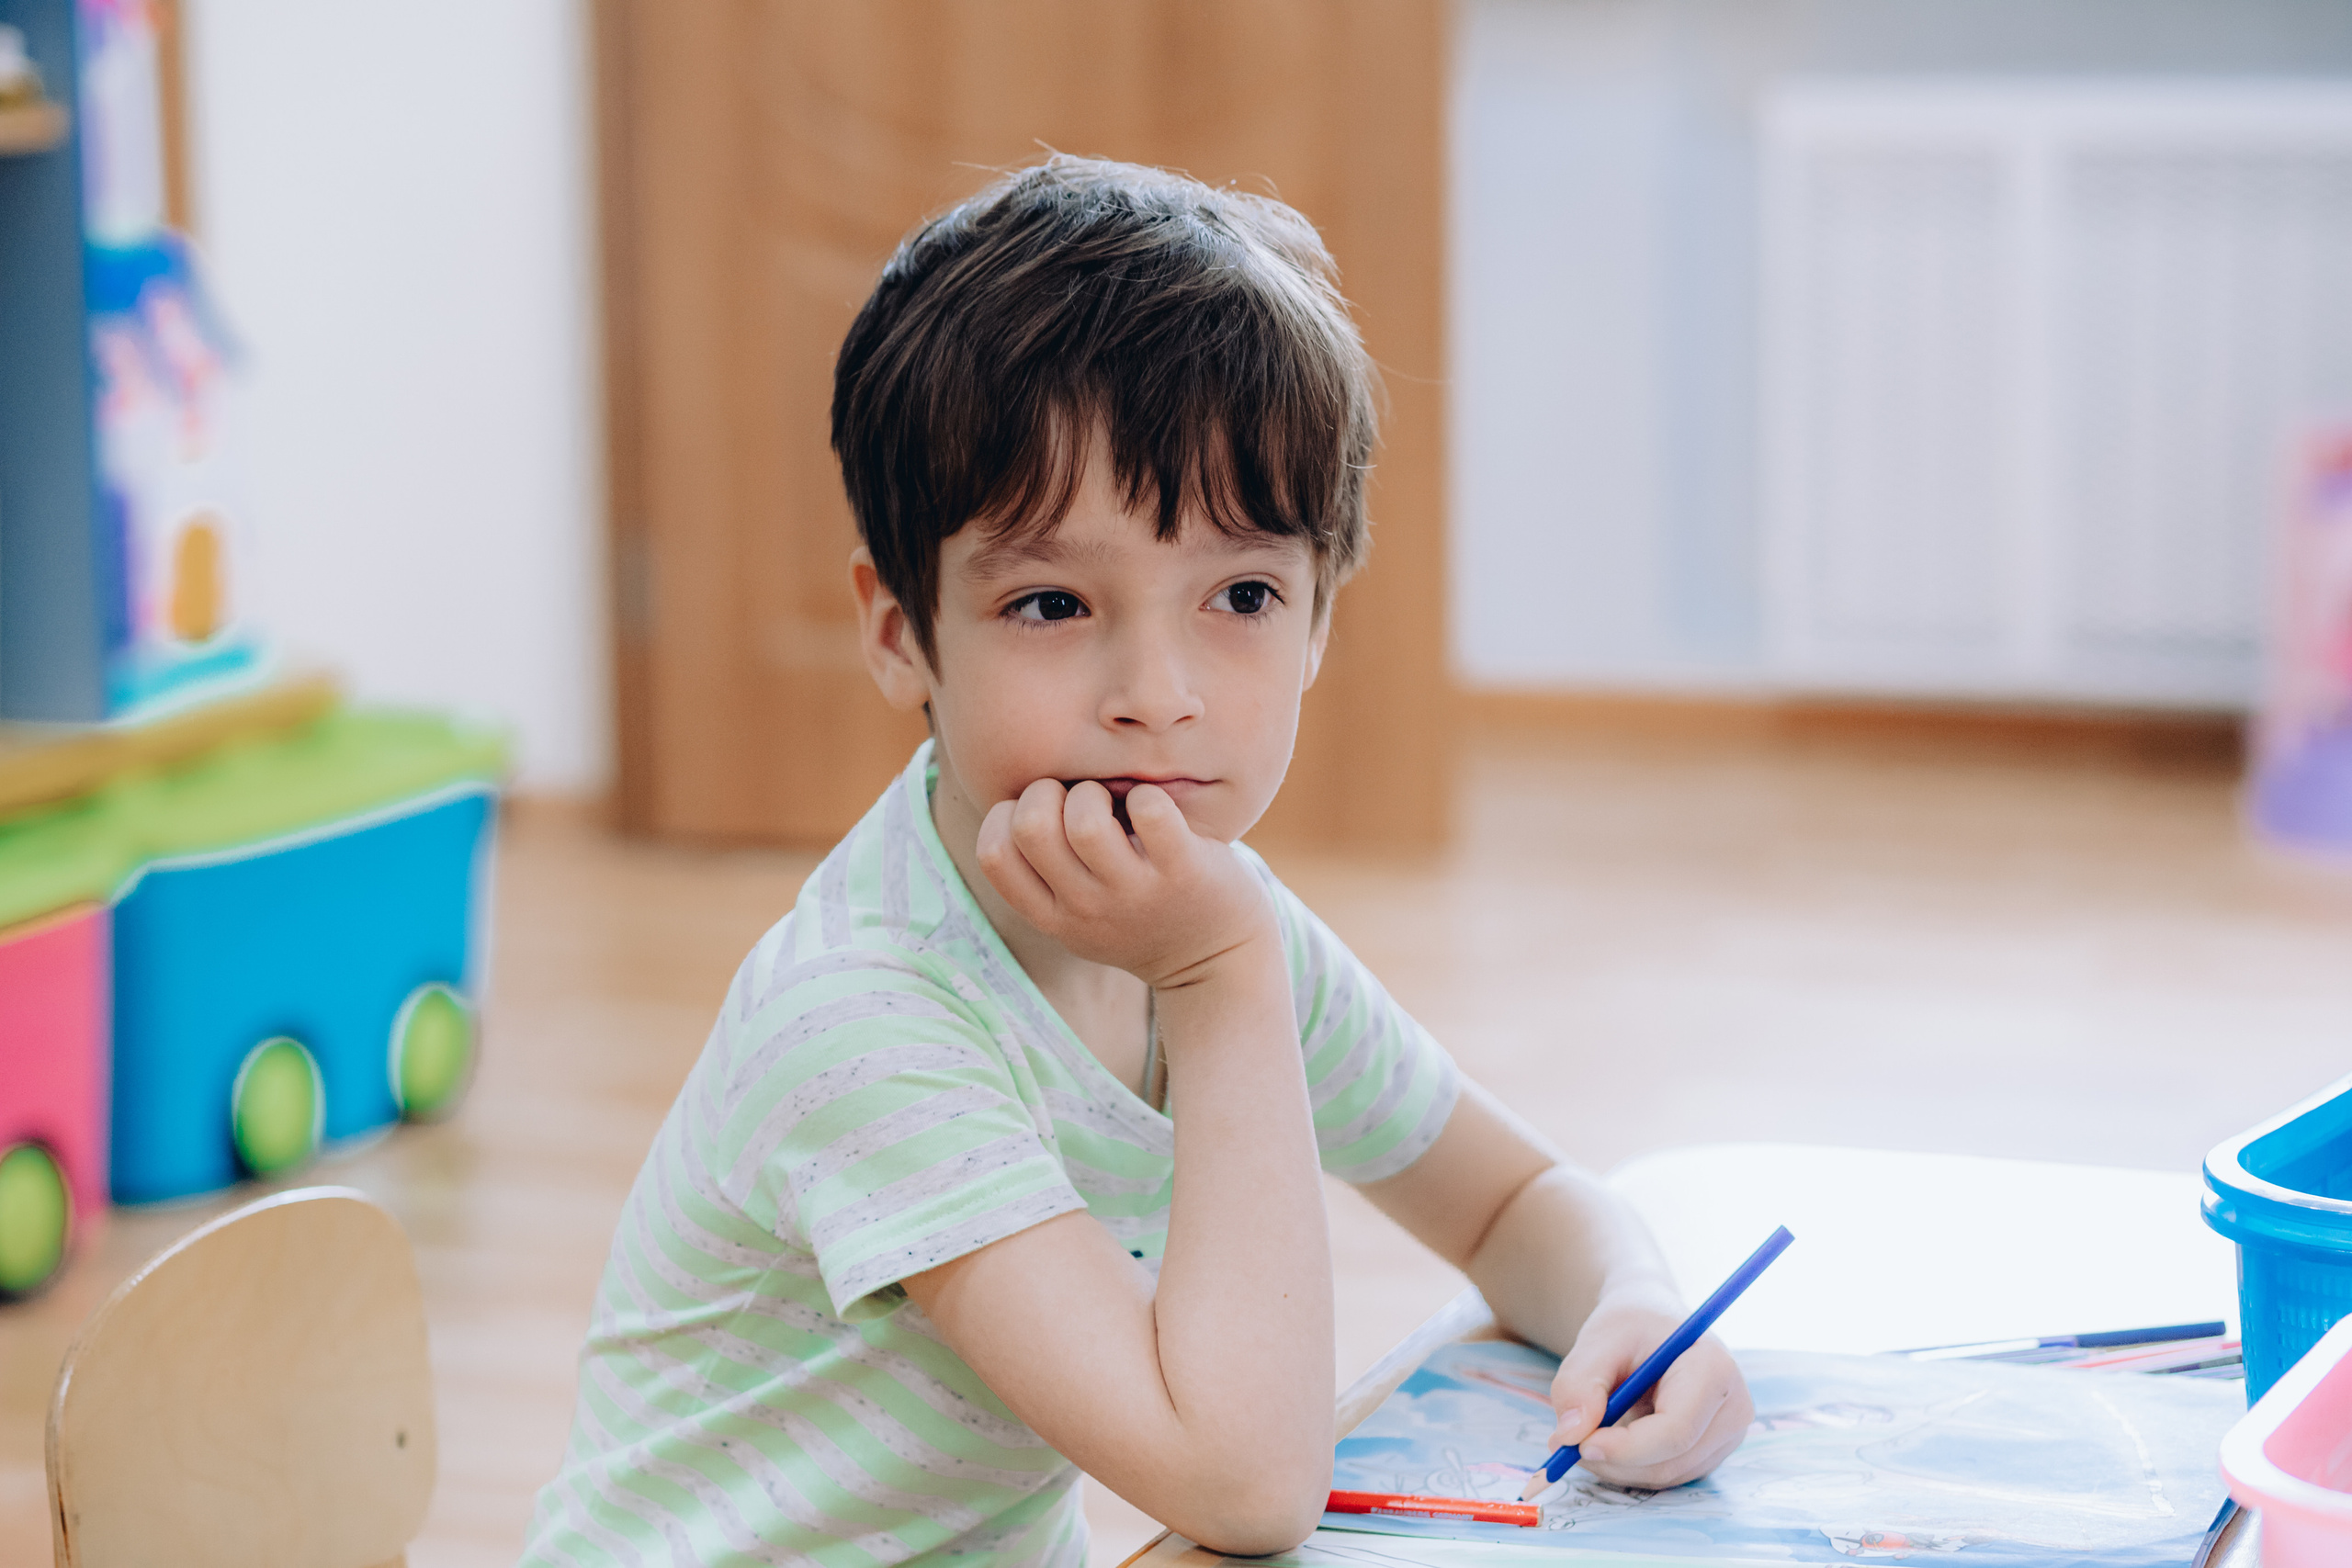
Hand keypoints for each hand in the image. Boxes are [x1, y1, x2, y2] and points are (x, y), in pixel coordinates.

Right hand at [977, 779, 1274, 988]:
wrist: (1217, 959)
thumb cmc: (1141, 919)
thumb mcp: (1081, 918)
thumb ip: (1046, 878)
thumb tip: (1020, 799)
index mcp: (1053, 917)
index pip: (992, 855)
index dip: (1006, 815)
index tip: (1041, 815)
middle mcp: (1086, 910)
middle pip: (1030, 826)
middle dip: (1048, 791)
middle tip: (1078, 801)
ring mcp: (1134, 892)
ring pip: (1085, 820)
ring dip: (1097, 792)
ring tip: (1116, 804)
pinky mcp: (1181, 871)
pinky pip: (1149, 810)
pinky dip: (1148, 795)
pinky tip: (1155, 810)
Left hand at [1540, 1293, 1751, 1489]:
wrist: (1652, 1323)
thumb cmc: (1629, 1326)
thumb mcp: (1596, 1341)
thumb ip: (1578, 1384)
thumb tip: (1571, 1435)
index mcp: (1715, 1369)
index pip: (1676, 1430)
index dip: (1625, 1447)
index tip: (1578, 1444)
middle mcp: (1733, 1408)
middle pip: (1670, 1460)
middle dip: (1612, 1460)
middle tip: (1565, 1443)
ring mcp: (1727, 1436)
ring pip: (1665, 1475)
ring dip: (1616, 1466)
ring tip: (1585, 1432)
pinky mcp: (1712, 1453)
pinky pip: (1666, 1476)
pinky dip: (1628, 1467)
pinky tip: (1609, 1437)